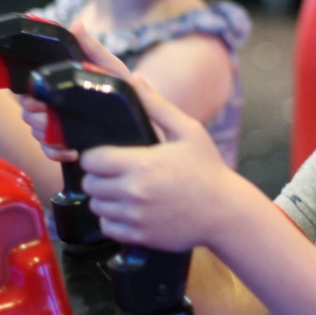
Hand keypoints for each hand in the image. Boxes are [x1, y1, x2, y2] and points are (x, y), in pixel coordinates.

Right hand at [21, 20, 133, 162]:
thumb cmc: (127, 91)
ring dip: (47, 134)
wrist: (147, 121)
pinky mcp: (67, 146)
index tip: (39, 98)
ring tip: (66, 136)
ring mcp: (59, 126)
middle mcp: (55, 104)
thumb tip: (76, 24)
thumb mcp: (112, 69)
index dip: (30, 92)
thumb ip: (93, 49)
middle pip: (27, 110)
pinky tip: (73, 151)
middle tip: (53, 117)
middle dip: (38, 115)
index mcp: (61, 84)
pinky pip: (48, 151)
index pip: (31, 86)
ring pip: (36, 131)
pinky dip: (56, 152)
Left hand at [80, 72, 231, 251]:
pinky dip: (111, 219)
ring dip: (103, 198)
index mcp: (141, 163)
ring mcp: (135, 216)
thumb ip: (157, 105)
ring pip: (96, 206)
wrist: (225, 212)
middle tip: (112, 173)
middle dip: (97, 176)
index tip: (105, 155)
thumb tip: (135, 78)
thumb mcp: (188, 131)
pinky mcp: (139, 236)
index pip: (92, 159)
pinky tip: (127, 209)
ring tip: (119, 190)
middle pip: (90, 183)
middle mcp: (133, 191)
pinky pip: (107, 228)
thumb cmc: (207, 169)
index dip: (95, 156)